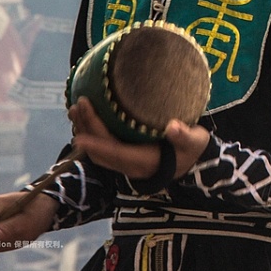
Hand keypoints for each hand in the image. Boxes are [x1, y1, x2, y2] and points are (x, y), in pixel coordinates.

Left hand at [68, 97, 210, 179]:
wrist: (193, 163)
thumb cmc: (193, 150)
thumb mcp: (194, 142)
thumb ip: (185, 136)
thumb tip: (174, 127)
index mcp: (144, 162)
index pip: (115, 153)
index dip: (97, 144)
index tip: (80, 136)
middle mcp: (130, 165)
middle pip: (100, 152)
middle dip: (86, 130)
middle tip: (78, 105)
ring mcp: (125, 162)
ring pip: (97, 151)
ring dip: (84, 131)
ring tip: (75, 109)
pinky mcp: (123, 156)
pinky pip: (102, 146)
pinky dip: (91, 132)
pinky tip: (87, 116)